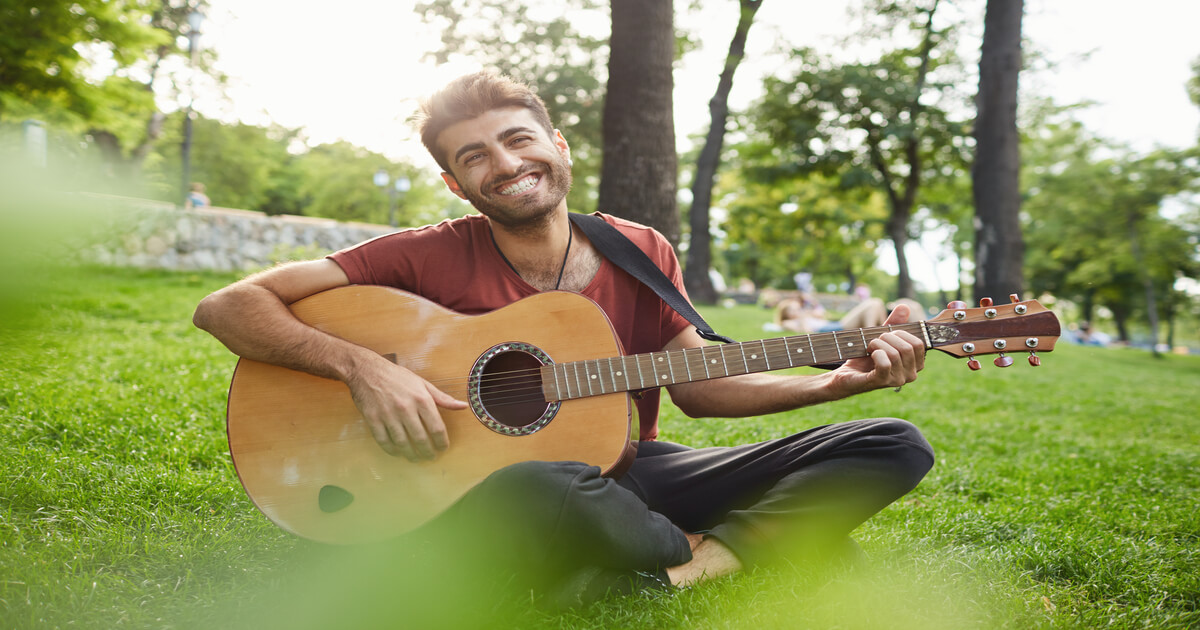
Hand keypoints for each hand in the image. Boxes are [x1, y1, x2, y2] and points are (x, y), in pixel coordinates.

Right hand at [346, 356, 468, 460]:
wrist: (366, 370)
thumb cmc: (397, 376)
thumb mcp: (422, 383)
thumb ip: (443, 398)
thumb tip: (463, 406)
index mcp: (421, 398)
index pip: (436, 427)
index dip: (441, 442)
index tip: (443, 448)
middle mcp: (406, 408)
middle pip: (420, 438)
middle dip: (428, 452)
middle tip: (431, 457)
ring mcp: (388, 414)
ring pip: (402, 443)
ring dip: (410, 455)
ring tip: (416, 459)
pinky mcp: (373, 419)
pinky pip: (383, 441)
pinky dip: (391, 450)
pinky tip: (397, 453)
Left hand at [831, 303, 924, 394]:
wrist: (846, 375)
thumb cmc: (865, 358)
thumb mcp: (881, 338)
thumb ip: (894, 323)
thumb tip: (904, 306)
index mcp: (915, 365)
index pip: (919, 344)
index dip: (901, 334)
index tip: (886, 335)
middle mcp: (910, 375)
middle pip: (907, 348)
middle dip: (888, 337)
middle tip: (875, 340)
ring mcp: (898, 380)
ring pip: (894, 354)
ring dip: (877, 344)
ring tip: (869, 347)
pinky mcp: (882, 382)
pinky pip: (885, 363)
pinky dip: (875, 353)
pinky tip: (869, 354)